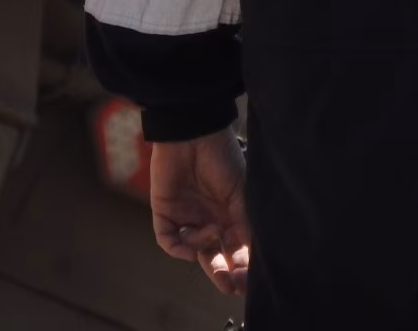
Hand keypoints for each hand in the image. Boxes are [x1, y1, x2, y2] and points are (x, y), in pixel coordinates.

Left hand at [149, 127, 250, 295]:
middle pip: (214, 254)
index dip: (241, 265)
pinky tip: (190, 244)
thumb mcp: (241, 192)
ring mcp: (187, 216)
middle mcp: (210, 218)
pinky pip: (169, 239)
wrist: (194, 134)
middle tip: (230, 284)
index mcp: (231, 213)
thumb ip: (243, 223)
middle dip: (221, 271)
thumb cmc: (223, 158)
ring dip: (203, 253)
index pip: (236, 247)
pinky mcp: (165, 211)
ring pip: (192, 250)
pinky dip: (178, 247)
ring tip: (213, 235)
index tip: (246, 282)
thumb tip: (251, 253)